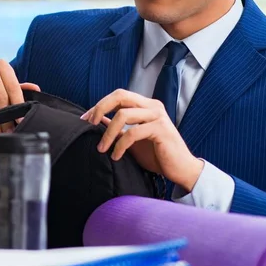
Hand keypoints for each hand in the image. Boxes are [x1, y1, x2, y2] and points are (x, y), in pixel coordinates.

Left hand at [81, 89, 202, 192]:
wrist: (180, 169)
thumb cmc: (157, 155)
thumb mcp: (132, 140)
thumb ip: (119, 128)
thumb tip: (98, 119)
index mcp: (146, 105)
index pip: (119, 95)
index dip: (100, 105)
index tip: (85, 119)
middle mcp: (153, 106)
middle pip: (120, 95)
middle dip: (101, 108)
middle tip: (89, 124)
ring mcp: (157, 116)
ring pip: (123, 115)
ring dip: (108, 133)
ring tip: (102, 149)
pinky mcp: (160, 129)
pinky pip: (132, 133)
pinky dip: (120, 145)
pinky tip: (116, 156)